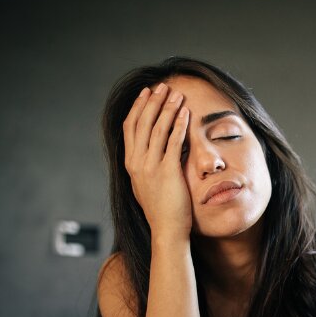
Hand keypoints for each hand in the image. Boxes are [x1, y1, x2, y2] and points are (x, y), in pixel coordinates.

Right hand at [123, 82, 191, 240]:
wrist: (166, 230)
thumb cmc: (162, 210)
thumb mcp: (147, 185)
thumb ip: (147, 167)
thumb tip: (153, 153)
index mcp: (130, 163)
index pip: (130, 127)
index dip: (138, 108)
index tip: (147, 94)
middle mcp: (136, 162)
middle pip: (142, 122)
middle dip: (152, 102)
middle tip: (162, 86)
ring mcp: (150, 166)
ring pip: (157, 129)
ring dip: (167, 108)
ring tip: (176, 94)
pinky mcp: (166, 171)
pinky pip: (173, 142)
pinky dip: (179, 125)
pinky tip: (185, 113)